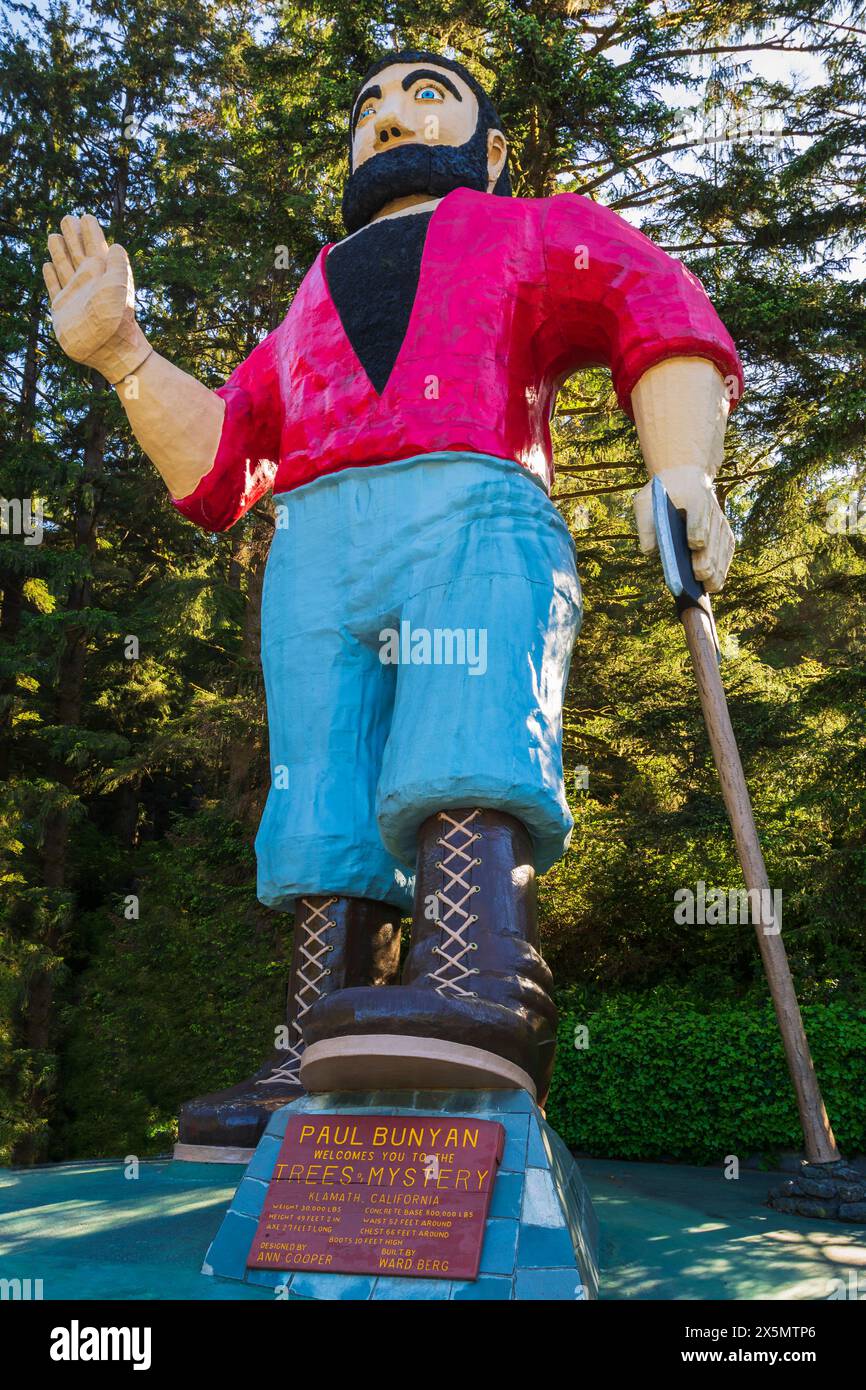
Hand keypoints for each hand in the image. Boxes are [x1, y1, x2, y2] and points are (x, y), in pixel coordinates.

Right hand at [43, 214, 150, 383]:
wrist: (107, 349)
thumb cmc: (116, 318)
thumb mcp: (120, 285)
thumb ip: (118, 264)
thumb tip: (116, 245)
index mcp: (102, 273)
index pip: (95, 246)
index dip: (90, 231)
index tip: (86, 215)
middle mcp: (88, 281)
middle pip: (78, 252)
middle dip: (73, 235)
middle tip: (67, 218)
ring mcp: (74, 294)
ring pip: (64, 265)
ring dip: (59, 250)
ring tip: (54, 234)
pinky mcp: (62, 308)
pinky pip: (54, 286)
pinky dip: (50, 275)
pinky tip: (47, 265)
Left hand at [634, 465, 734, 592]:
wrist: (684, 478)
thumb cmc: (661, 494)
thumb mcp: (645, 501)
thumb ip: (645, 525)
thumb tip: (651, 552)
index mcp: (693, 498)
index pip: (699, 516)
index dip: (697, 531)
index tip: (694, 545)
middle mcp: (713, 510)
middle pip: (712, 538)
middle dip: (706, 557)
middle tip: (698, 574)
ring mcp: (721, 522)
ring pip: (722, 549)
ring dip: (716, 569)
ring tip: (706, 587)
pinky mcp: (726, 533)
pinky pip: (727, 553)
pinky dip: (722, 569)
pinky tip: (713, 584)